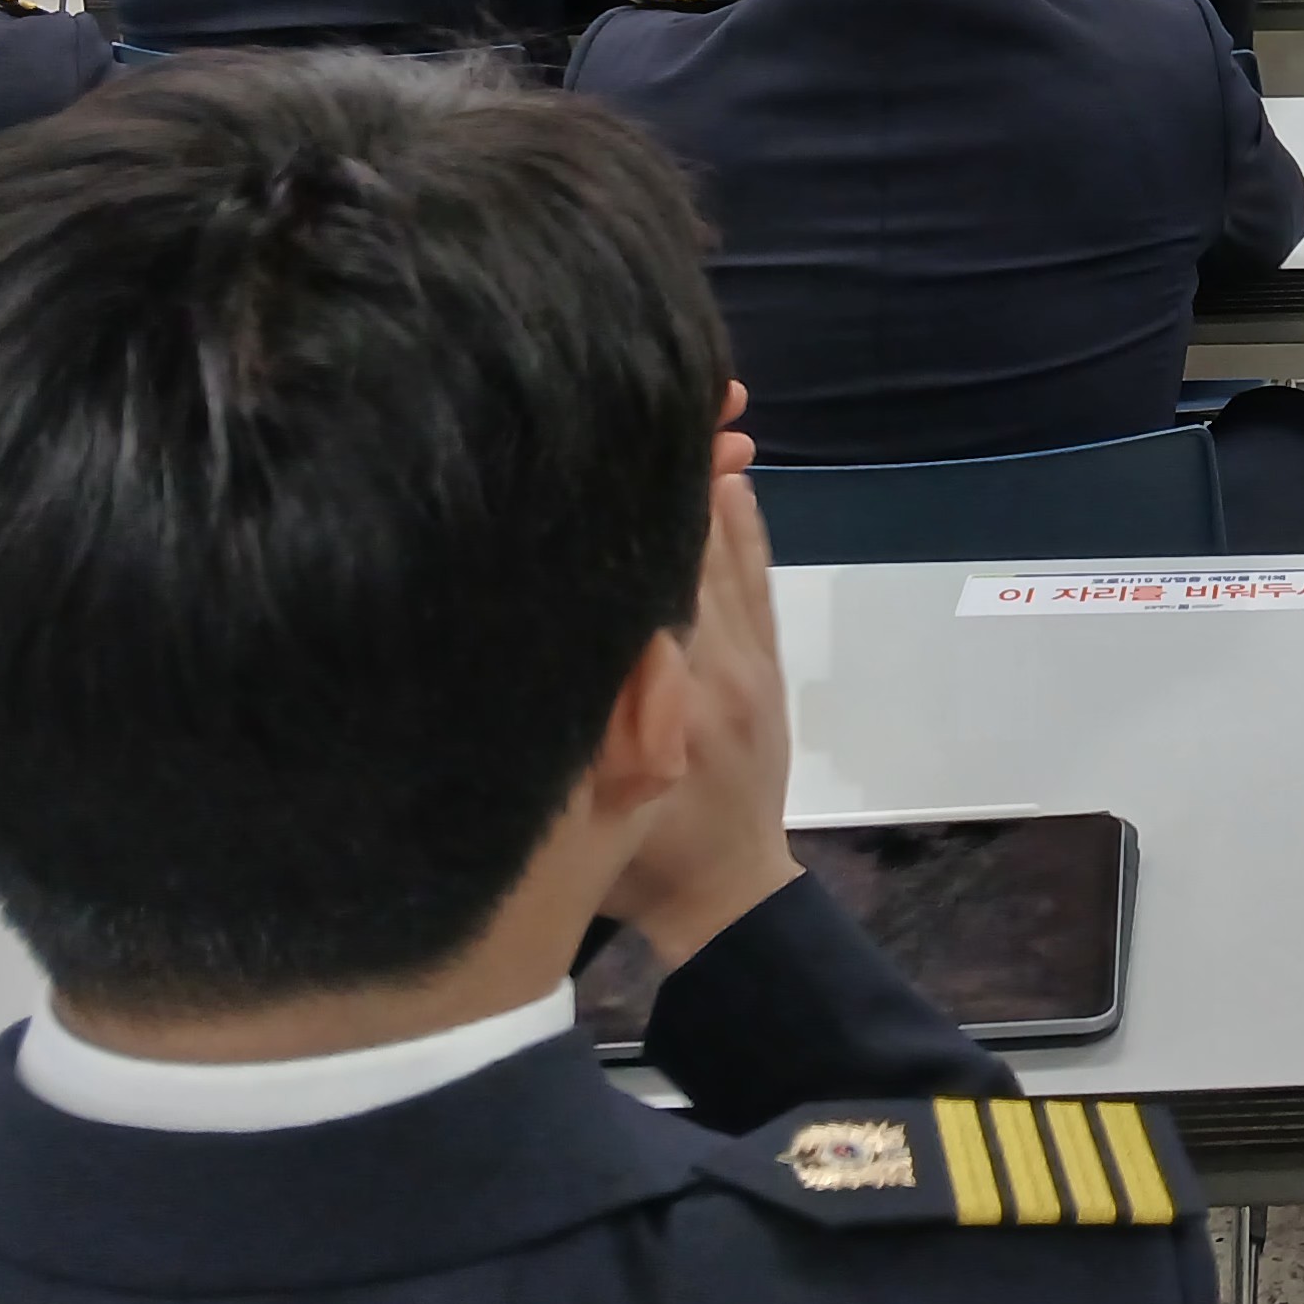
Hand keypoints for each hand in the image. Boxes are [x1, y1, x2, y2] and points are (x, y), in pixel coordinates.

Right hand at [600, 391, 801, 966]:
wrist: (727, 895)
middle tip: (635, 408)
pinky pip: (758, 583)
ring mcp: (751, 664)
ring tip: (687, 415)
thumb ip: (570, 734)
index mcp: (667, 703)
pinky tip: (725, 478)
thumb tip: (533, 638)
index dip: (617, 527)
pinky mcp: (770, 667)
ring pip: (726, 559)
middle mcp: (715, 668)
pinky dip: (743, 528)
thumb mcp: (579, 814)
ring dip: (707, 489)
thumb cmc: (634, 866)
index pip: (646, 591)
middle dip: (663, 487)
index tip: (586, 462)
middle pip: (688, 557)